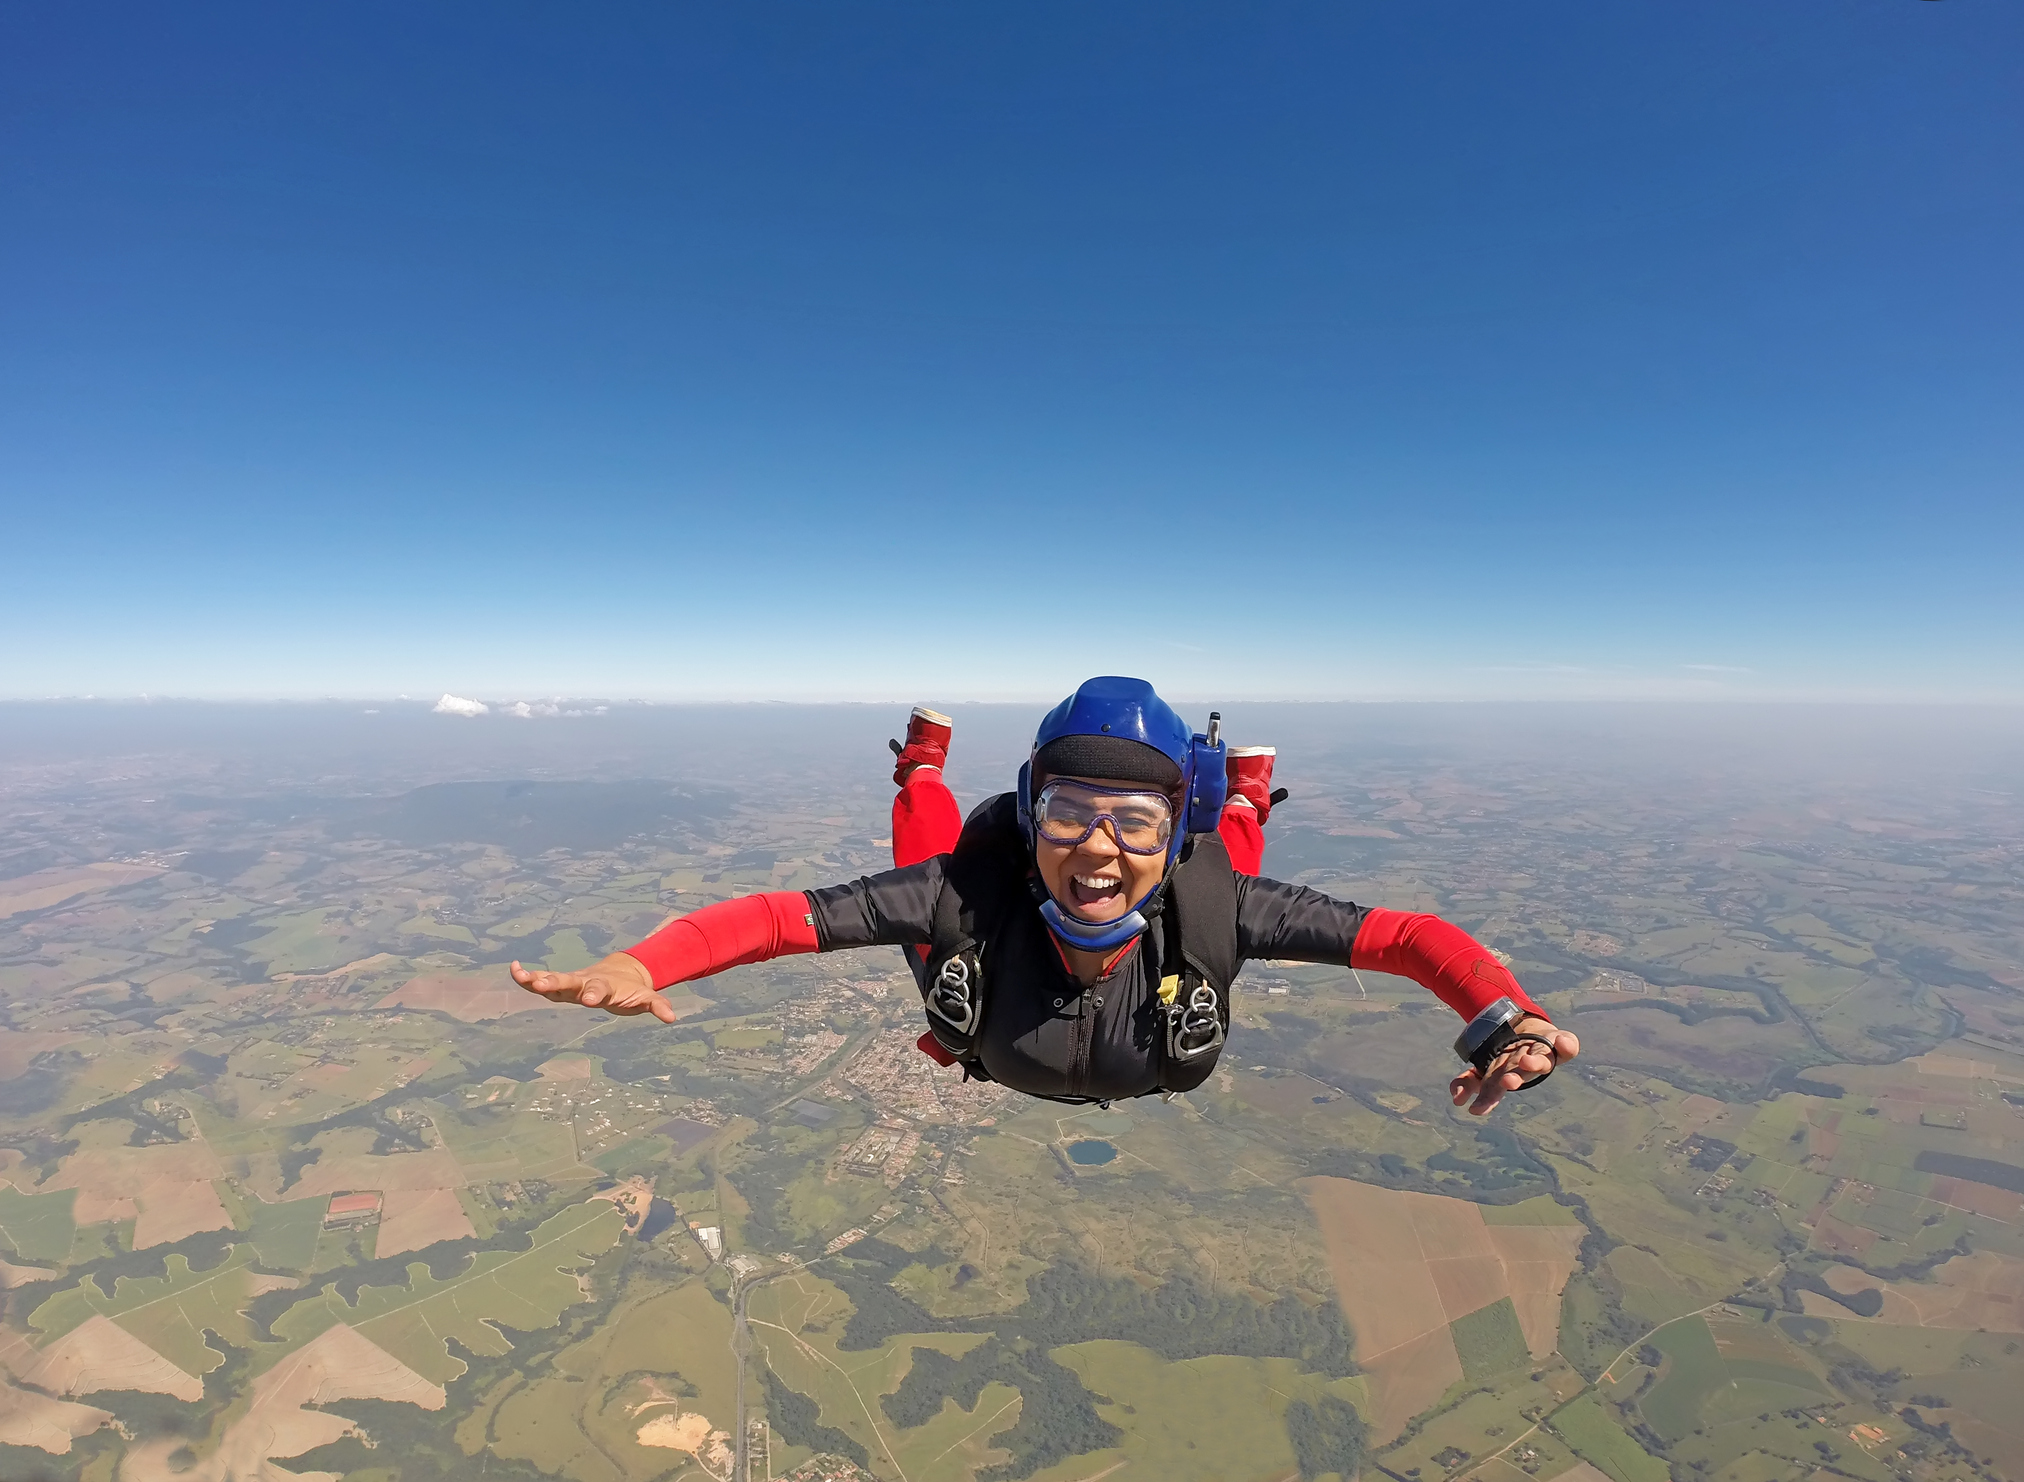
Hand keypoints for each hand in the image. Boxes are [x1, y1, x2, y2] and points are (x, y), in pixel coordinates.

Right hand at [509, 952, 675, 1022]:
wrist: (621, 972)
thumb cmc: (632, 990)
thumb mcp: (646, 998)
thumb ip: (657, 1005)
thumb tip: (672, 1017)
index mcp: (606, 987)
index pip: (599, 990)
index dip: (595, 994)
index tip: (589, 1000)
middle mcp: (586, 982)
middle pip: (570, 982)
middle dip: (556, 982)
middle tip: (540, 985)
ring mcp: (572, 982)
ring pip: (552, 979)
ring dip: (535, 978)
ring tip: (518, 975)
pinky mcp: (562, 985)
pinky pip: (542, 981)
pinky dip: (528, 977)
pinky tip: (514, 971)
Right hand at [1448, 1016, 1578, 1116]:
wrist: (1525, 1029)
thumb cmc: (1506, 1058)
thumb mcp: (1481, 1069)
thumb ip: (1465, 1083)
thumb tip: (1457, 1100)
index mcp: (1505, 1077)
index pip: (1494, 1089)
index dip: (1486, 1099)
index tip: (1474, 1110)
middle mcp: (1525, 1069)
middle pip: (1521, 1075)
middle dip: (1514, 1079)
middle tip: (1508, 1083)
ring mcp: (1543, 1055)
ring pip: (1542, 1061)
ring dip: (1535, 1063)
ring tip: (1527, 1063)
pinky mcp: (1559, 1043)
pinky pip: (1568, 1046)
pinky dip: (1567, 1045)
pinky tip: (1562, 1041)